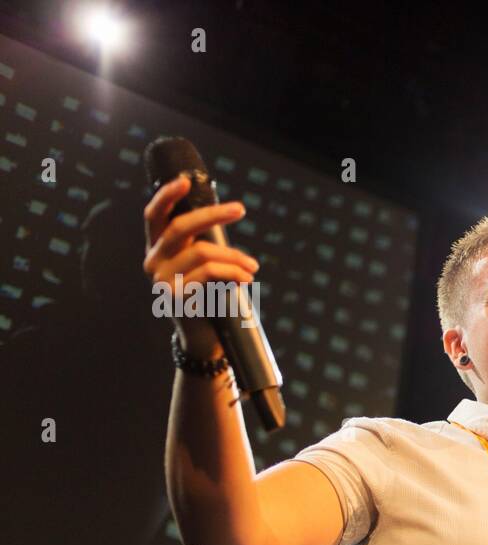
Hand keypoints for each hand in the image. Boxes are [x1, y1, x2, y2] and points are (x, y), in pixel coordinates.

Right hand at [142, 173, 258, 355]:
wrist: (204, 340)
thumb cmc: (208, 297)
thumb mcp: (201, 267)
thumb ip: (203, 244)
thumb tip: (226, 213)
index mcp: (157, 249)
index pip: (154, 216)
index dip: (167, 196)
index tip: (186, 181)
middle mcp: (153, 262)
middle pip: (181, 227)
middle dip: (214, 215)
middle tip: (240, 209)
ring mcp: (162, 281)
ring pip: (203, 253)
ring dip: (235, 257)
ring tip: (252, 267)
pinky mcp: (176, 298)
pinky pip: (210, 274)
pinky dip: (234, 273)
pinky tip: (246, 279)